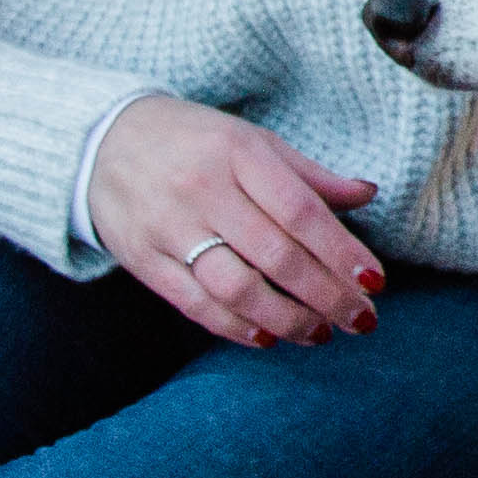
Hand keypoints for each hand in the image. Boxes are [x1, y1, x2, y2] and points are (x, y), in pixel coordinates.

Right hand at [91, 97, 384, 346]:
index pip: (302, 212)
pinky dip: (234, 327)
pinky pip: (194, 303)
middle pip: (276, 256)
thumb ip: (309, 175)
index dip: (342, 251)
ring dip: (286, 319)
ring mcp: (169, 227)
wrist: (102, 140)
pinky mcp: (142, 259)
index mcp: (239, 154)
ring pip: (236, 287)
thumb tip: (368, 193)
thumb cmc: (195, 142)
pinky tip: (267, 337)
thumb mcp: (252, 141)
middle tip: (361, 321)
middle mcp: (203, 190)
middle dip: (326, 295)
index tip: (376, 282)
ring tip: (320, 333)